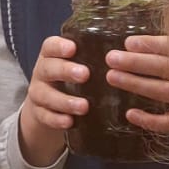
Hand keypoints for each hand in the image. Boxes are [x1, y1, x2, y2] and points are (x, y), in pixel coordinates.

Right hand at [17, 35, 87, 166]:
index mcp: (52, 56)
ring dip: (64, 101)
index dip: (59, 46)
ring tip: (84, 106)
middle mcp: (42, 73)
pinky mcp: (39, 113)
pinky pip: (45, 117)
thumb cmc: (73, 80)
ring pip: (45, 95)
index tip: (73, 48)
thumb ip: (96, 58)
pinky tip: (69, 122)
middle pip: (48, 68)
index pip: (50, 46)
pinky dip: (56, 120)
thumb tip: (130, 51)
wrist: (49, 107)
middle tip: (85, 75)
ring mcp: (38, 93)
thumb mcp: (81, 65)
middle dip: (65, 71)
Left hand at [106, 35, 168, 135]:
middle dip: (137, 62)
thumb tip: (131, 44)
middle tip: (111, 58)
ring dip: (138, 84)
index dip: (152, 44)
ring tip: (113, 77)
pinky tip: (130, 114)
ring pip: (166, 91)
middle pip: (166, 67)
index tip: (128, 43)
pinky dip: (152, 120)